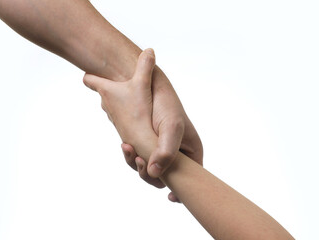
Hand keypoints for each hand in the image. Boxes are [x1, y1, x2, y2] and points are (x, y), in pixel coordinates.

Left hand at [83, 49, 157, 158]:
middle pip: (102, 91)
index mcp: (107, 91)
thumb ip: (145, 66)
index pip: (89, 79)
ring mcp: (113, 116)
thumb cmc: (140, 112)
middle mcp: (106, 104)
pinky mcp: (121, 127)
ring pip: (112, 105)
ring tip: (130, 96)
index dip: (89, 74)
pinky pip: (122, 115)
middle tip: (114, 78)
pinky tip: (137, 112)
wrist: (143, 140)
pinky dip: (127, 112)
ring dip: (119, 100)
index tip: (89, 69)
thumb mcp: (143, 85)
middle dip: (107, 85)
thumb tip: (149, 50)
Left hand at [121, 64, 203, 201]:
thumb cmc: (166, 105)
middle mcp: (178, 153)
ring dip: (137, 164)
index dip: (182, 190)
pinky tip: (125, 146)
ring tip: (128, 148)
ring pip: (151, 171)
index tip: (171, 196)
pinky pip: (140, 159)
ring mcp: (162, 151)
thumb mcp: (171, 127)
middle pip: (168, 178)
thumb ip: (166, 150)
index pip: (192, 178)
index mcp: (191, 150)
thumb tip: (154, 174)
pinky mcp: (148, 146)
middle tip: (139, 161)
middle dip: (150, 175)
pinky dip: (131, 156)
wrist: (148, 85)